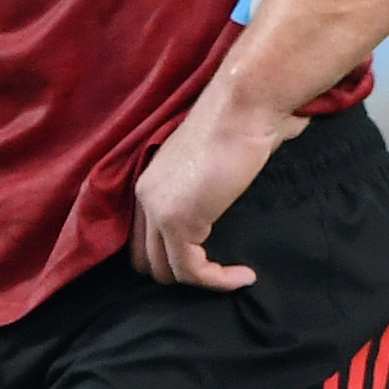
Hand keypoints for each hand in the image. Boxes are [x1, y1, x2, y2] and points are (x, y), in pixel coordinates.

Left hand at [128, 79, 290, 288]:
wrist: (244, 107)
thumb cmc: (242, 123)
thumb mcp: (216, 161)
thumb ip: (210, 186)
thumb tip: (226, 197)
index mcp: (150, 181)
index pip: (144, 239)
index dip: (173, 256)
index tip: (211, 259)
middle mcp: (144, 196)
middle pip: (147, 260)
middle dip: (182, 273)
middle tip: (220, 272)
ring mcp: (157, 209)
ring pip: (166, 271)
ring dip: (203, 281)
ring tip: (236, 275)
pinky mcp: (178, 221)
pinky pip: (191, 271)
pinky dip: (218, 281)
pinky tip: (244, 276)